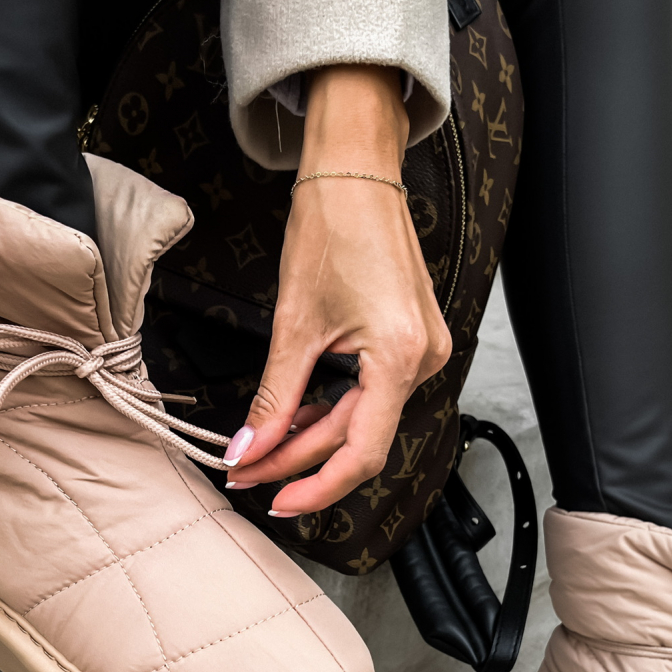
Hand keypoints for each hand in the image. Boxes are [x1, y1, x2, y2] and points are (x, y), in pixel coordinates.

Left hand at [223, 65, 450, 514]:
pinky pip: (371, 395)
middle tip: (247, 471)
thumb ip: (274, 400)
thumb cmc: (332, 226)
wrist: (355, 172)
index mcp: (401, 357)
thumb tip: (249, 450)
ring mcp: (423, 352)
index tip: (275, 499)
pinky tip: (295, 420)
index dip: (316, 485)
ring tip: (261, 450)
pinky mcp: (411, 342)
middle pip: (359, 439)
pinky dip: (332, 411)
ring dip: (312, 438)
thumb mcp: (293, 324)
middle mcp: (424, 360)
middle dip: (298, 460)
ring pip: (363, 420)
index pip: (363, 453)